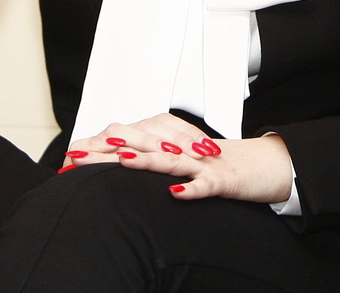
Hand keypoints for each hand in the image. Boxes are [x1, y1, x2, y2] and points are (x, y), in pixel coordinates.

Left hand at [62, 113, 293, 203]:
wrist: (269, 165)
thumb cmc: (223, 169)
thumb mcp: (186, 168)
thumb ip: (155, 167)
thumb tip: (117, 168)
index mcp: (173, 150)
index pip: (133, 145)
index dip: (102, 150)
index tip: (70, 157)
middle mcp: (186, 153)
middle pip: (145, 148)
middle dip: (110, 153)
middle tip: (78, 157)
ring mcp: (205, 165)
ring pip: (174, 161)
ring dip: (148, 161)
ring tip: (123, 162)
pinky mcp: (226, 180)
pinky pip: (208, 184)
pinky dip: (193, 189)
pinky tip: (176, 195)